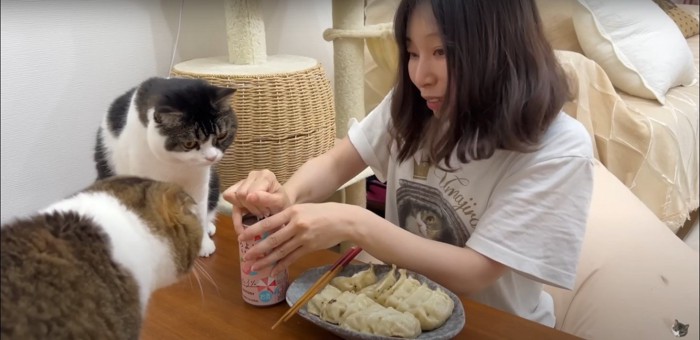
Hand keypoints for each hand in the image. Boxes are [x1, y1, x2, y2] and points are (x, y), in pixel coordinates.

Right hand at [222, 169, 290, 234]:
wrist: (281, 205)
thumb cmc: (282, 204)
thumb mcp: (279, 203)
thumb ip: (266, 199)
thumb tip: (249, 197)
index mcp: (266, 176)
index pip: (249, 192)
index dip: (255, 206)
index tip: (266, 212)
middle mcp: (253, 174)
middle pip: (240, 193)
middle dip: (250, 208)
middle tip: (262, 214)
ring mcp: (244, 180)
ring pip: (232, 195)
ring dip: (243, 209)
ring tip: (256, 212)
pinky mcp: (236, 187)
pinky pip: (227, 197)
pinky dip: (234, 212)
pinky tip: (242, 222)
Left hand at [239, 202, 358, 275]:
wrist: (344, 220)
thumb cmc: (323, 212)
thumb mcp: (304, 209)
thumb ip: (289, 217)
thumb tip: (271, 227)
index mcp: (292, 212)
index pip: (268, 222)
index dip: (254, 231)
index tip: (242, 237)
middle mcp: (296, 224)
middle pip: (273, 239)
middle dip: (257, 250)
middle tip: (245, 258)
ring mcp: (303, 237)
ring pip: (281, 251)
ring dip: (266, 261)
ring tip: (255, 268)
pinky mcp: (310, 247)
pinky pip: (292, 258)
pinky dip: (281, 266)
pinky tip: (273, 271)